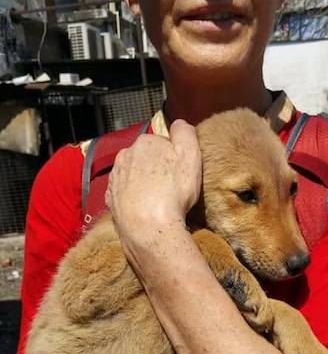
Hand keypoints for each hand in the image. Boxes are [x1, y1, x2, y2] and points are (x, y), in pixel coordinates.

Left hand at [106, 120, 201, 245]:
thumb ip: (185, 134)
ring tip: (159, 201)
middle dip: (157, 169)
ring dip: (144, 183)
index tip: (180, 172)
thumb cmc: (173, 194)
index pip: (162, 143)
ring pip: (133, 175)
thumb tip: (179, 124)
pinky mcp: (111, 199)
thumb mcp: (190, 157)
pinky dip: (133, 198)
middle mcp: (125, 156)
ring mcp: (115, 178)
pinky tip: (144, 208)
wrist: (150, 229)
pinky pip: (124, 193)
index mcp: (145, 142)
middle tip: (171, 188)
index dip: (174, 158)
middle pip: (146, 158)